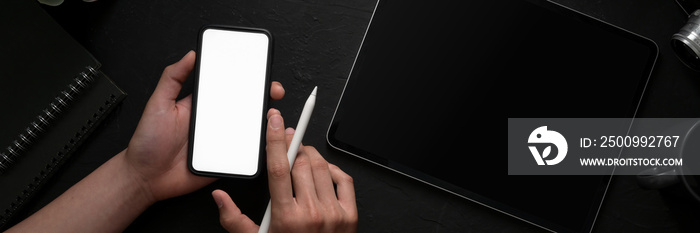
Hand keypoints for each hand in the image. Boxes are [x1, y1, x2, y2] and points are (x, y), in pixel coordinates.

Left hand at [124, 50, 285, 201]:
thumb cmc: (148, 142)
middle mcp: (214, 120)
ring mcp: (221, 140)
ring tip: (270, 115)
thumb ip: (173, 77)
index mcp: (201, 104)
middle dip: (263, 96)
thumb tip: (190, 55)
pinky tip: (263, 139)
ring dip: (263, 121)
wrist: (146, 177)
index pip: (228, 86)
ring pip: (250, 128)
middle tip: (272, 91)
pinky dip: (257, 147)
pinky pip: (246, 152)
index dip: (245, 78)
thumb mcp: (158, 103)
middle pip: (245, 106)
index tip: (259, 70)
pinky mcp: (225, 159)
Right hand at [212, 109, 357, 232]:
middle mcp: (311, 213)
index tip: (275, 121)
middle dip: (293, 146)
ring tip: (302, 156)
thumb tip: (218, 195)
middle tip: (287, 140)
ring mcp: (333, 214)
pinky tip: (322, 171)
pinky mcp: (350, 215)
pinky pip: (343, 179)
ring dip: (311, 155)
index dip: (276, 139)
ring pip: (322, 167)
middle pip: (301, 163)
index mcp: (286, 217)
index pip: (279, 167)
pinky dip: (332, 168)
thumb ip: (234, 219)